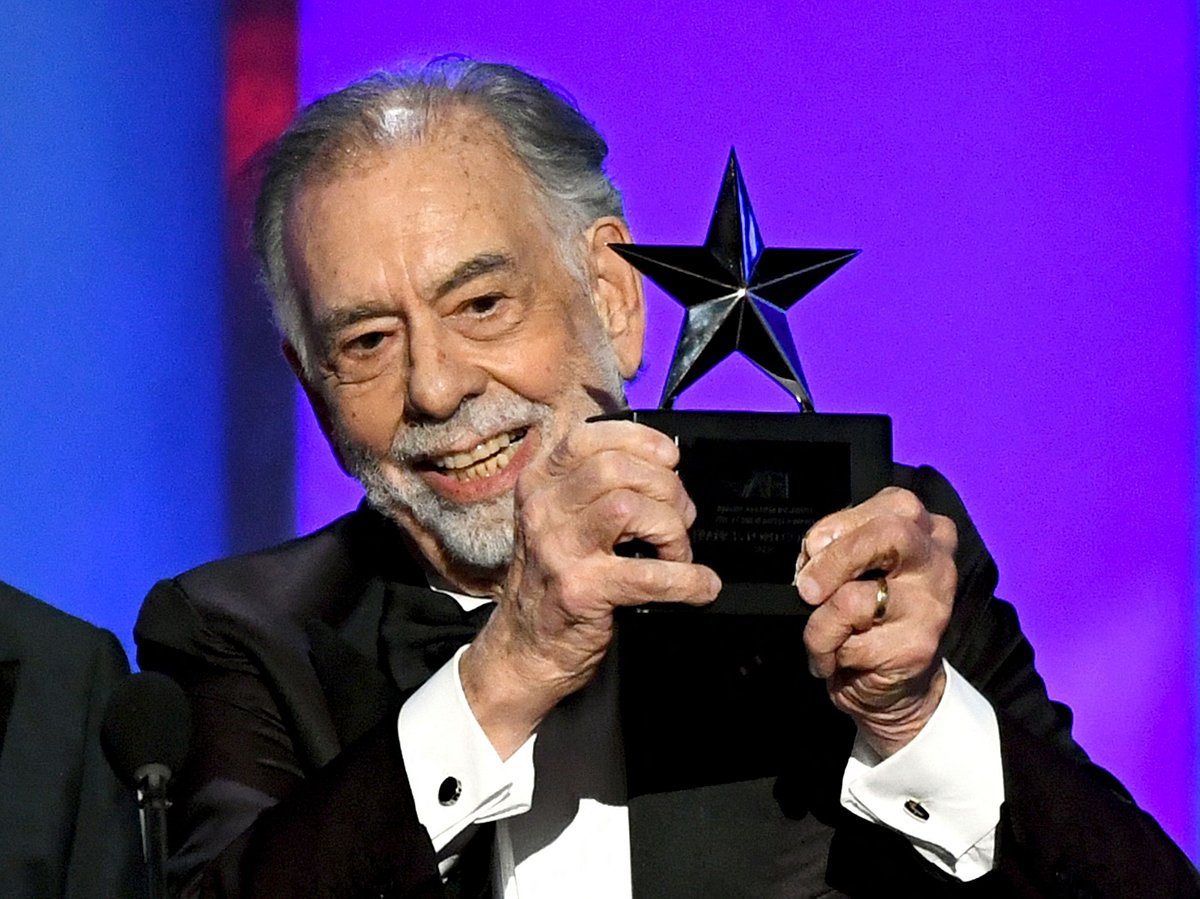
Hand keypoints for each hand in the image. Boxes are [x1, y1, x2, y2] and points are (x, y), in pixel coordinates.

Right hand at [461, 419, 719, 756]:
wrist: (525, 649)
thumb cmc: (553, 579)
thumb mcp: (560, 521)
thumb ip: (595, 489)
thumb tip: (664, 471)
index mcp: (540, 483)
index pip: (591, 438)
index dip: (640, 441)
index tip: (668, 460)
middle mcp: (543, 510)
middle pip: (617, 469)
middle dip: (664, 489)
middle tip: (679, 518)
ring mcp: (558, 550)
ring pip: (631, 508)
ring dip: (671, 530)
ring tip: (676, 554)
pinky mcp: (581, 590)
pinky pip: (649, 575)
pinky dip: (687, 580)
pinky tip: (698, 586)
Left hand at [794, 487, 956, 756]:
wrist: (896, 685)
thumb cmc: (865, 613)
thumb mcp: (853, 566)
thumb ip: (838, 548)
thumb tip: (811, 557)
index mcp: (922, 529)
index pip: (889, 504)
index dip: (838, 526)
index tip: (812, 551)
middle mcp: (936, 561)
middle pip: (889, 533)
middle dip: (835, 559)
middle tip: (807, 589)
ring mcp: (932, 605)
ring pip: (854, 598)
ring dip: (819, 624)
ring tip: (822, 638)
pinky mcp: (918, 647)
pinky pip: (850, 643)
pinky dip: (827, 652)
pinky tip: (838, 659)